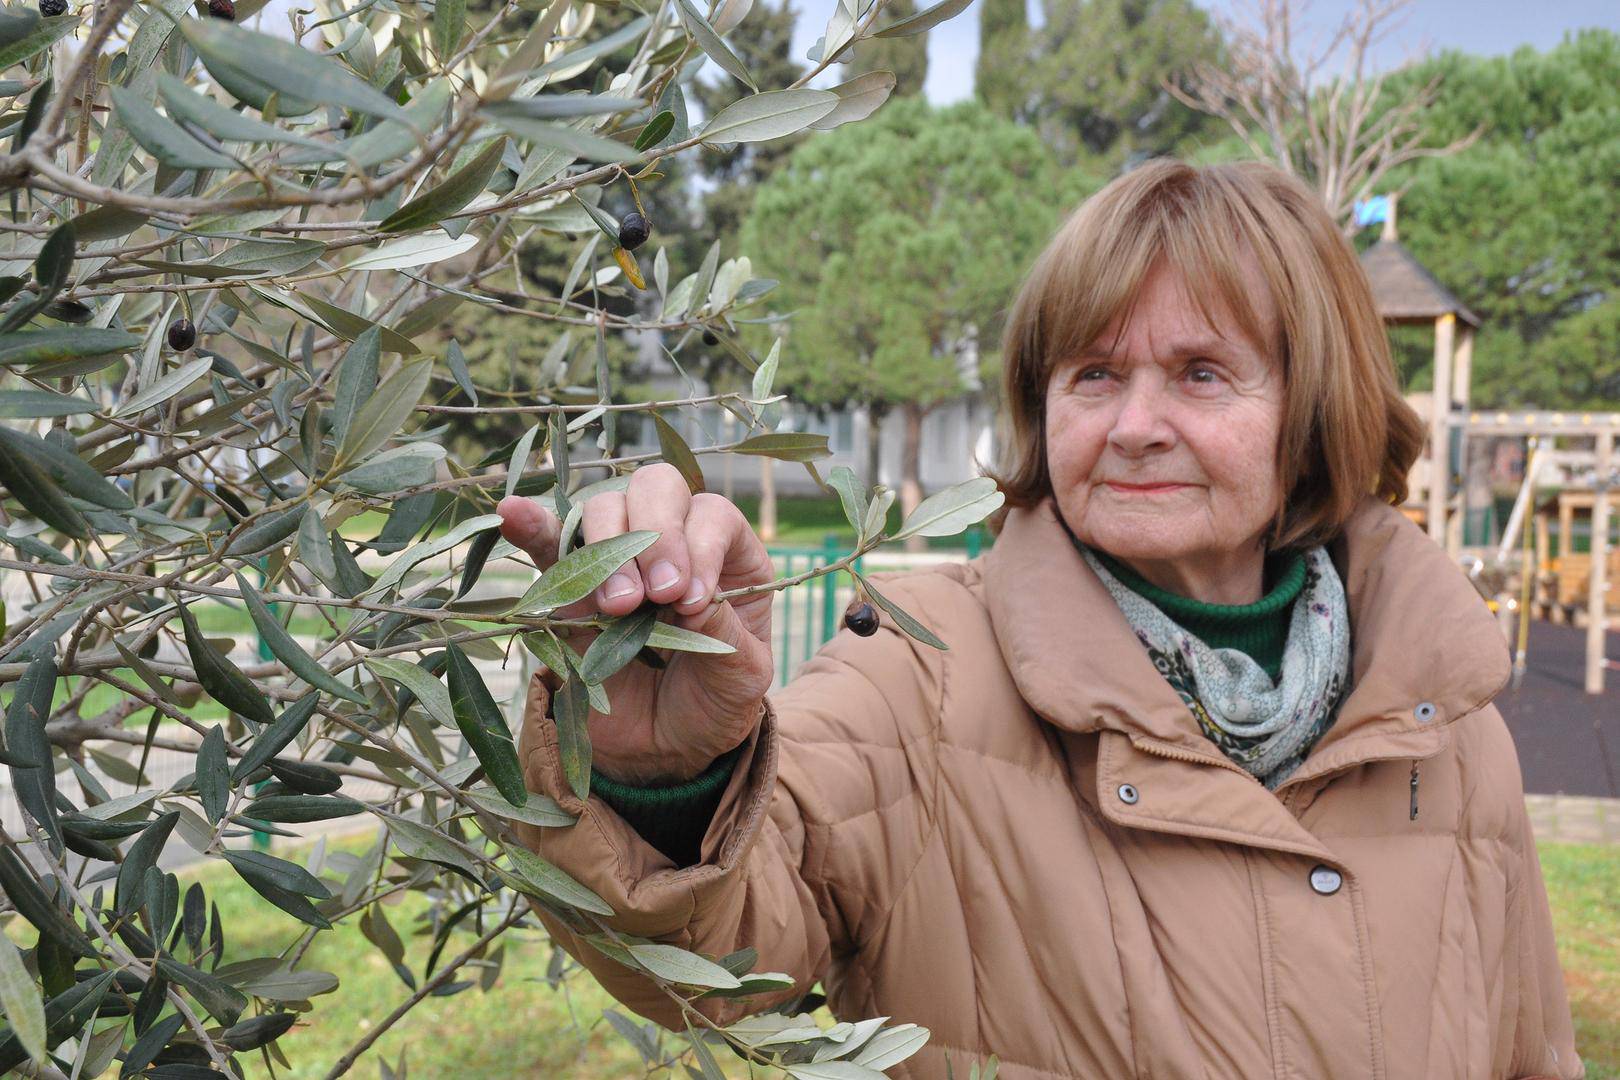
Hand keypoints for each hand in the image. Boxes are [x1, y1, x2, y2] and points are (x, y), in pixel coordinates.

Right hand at [497, 464, 775, 784]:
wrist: (665, 749)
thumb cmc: (715, 702)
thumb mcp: (742, 678)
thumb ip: (727, 636)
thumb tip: (693, 601)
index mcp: (728, 553)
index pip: (712, 515)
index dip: (701, 546)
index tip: (693, 599)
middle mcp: (674, 539)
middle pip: (657, 490)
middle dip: (654, 535)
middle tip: (656, 597)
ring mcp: (618, 557)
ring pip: (605, 510)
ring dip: (607, 548)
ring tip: (617, 607)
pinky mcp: (570, 586)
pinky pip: (548, 543)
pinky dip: (531, 527)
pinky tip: (511, 515)